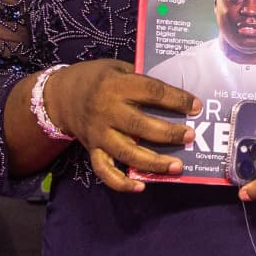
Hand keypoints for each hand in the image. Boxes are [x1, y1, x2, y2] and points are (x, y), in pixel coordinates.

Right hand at [49, 59, 194, 190]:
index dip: (176, 99)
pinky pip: (105, 170)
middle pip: (140, 126)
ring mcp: (98, 133)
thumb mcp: (119, 69)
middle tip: (190, 136)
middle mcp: (106, 111)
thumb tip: (178, 97)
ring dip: (153, 162)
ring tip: (177, 166)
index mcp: (116, 86)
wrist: (59, 96)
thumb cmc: (97, 79)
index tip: (195, 106)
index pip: (152, 92)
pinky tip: (141, 186)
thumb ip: (142, 81)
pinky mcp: (92, 149)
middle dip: (168, 133)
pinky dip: (121, 183)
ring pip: (127, 152)